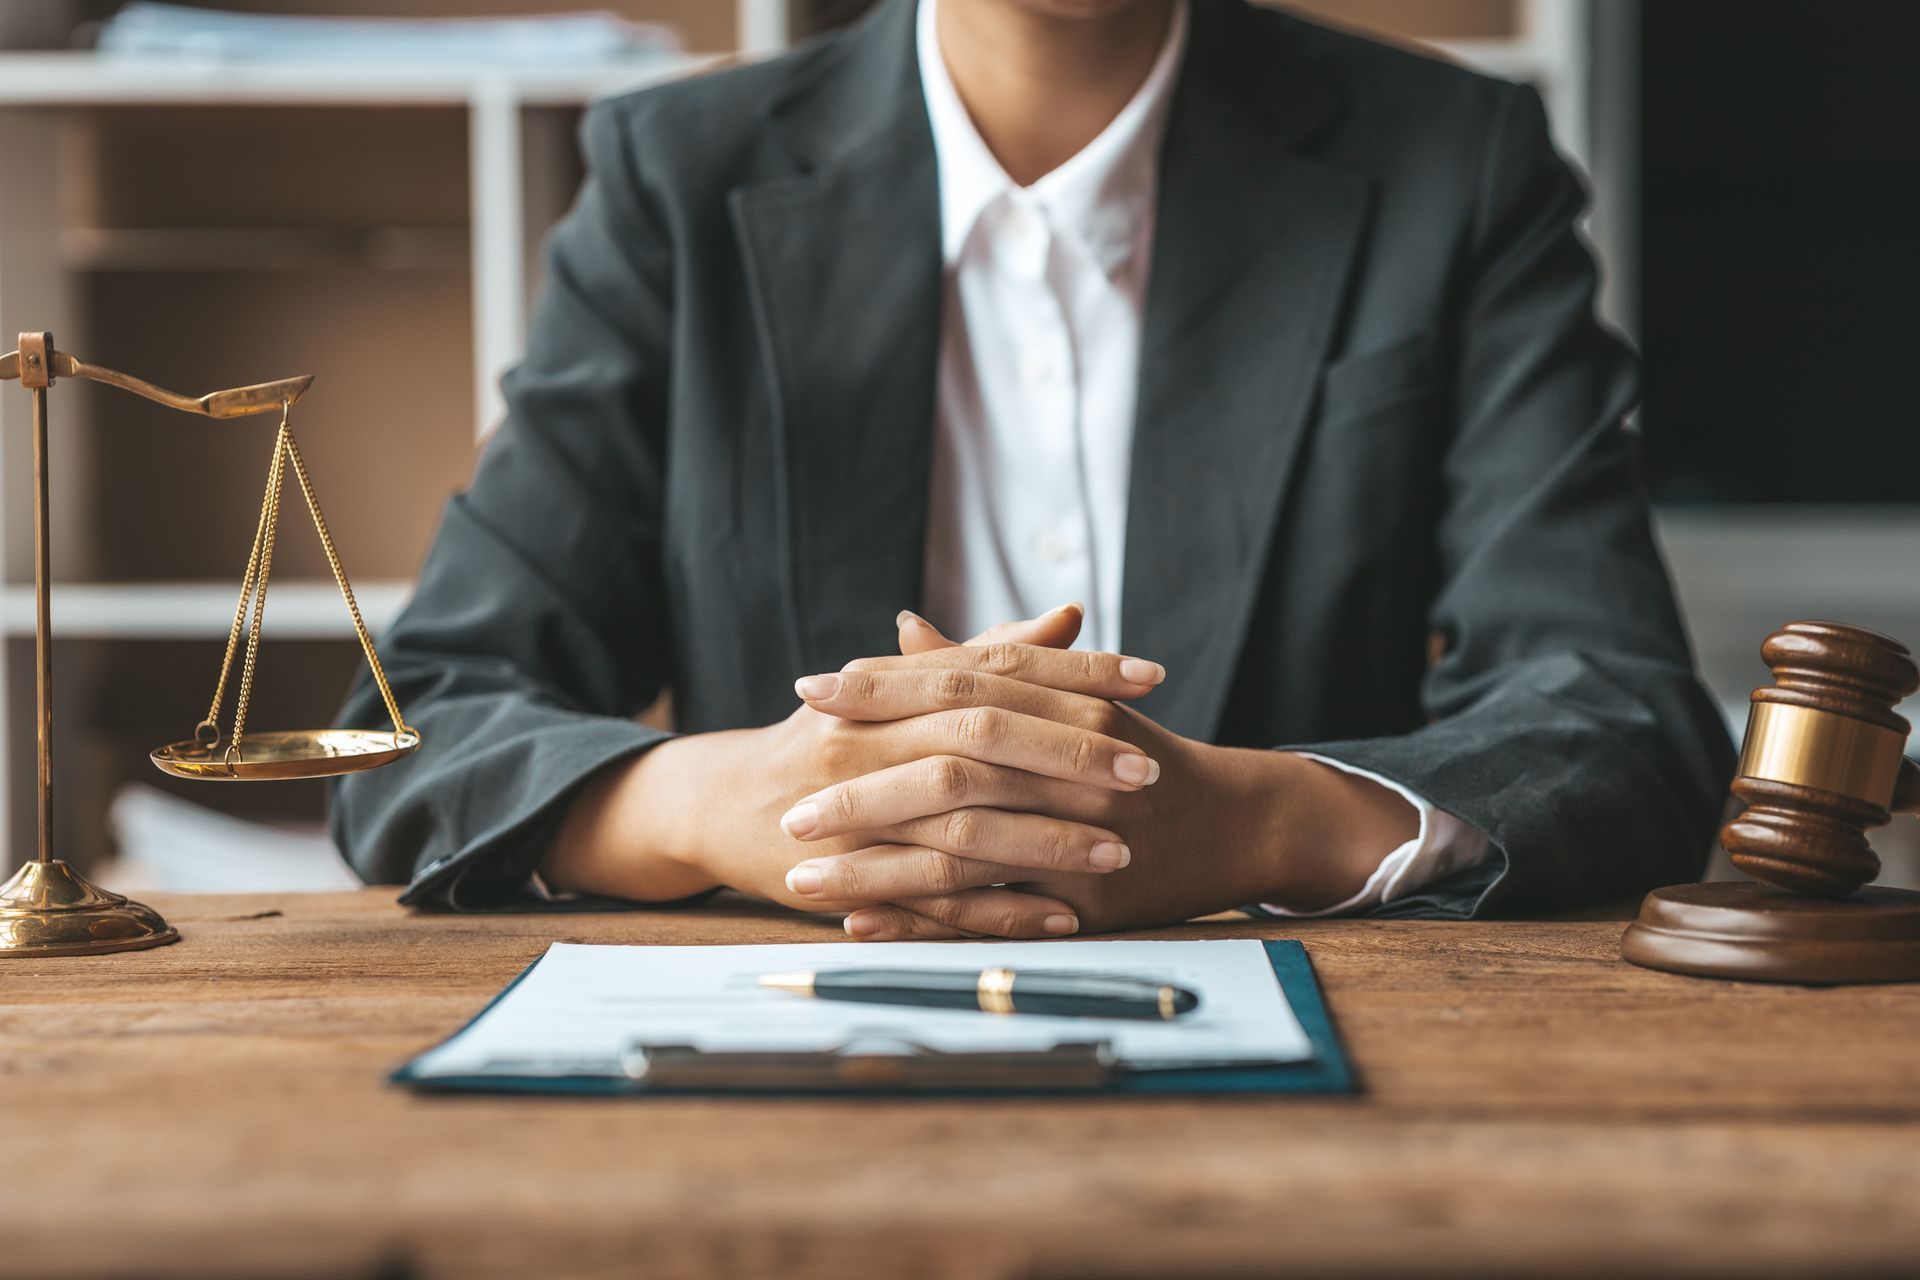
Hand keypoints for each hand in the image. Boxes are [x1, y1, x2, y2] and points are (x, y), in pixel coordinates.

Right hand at [539, 606, 1167, 936]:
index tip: (1152, 676)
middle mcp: (873, 741)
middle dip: (1071, 755)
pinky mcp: (853, 879)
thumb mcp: (900, 688)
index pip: (997, 668)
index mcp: (893, 689)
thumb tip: (1071, 615)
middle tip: (1147, 771)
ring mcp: (860, 812)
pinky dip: (1000, 910)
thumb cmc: (829, 739)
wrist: (720, 804)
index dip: (1077, 671)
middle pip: (984, 739)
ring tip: (1120, 851)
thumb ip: (986, 653)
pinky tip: (1061, 916)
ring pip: (965, 823)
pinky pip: (936, 899)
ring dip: (1046, 840)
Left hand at [794, 618, 1421, 938]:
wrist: (1235, 820)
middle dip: (860, 795)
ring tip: (800, 880)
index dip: (880, 690)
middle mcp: (1069, 766)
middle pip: (947, 774)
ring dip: (874, 871)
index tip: (809, 691)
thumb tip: (901, 628)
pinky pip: (989, 915)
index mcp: (1061, 704)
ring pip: (958, 854)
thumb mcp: (1069, 698)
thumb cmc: (1137, 751)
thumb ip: (984, 664)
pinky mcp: (1084, 901)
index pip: (956, 687)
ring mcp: (1077, 836)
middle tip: (788, 811)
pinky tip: (863, 925)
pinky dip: (923, 921)